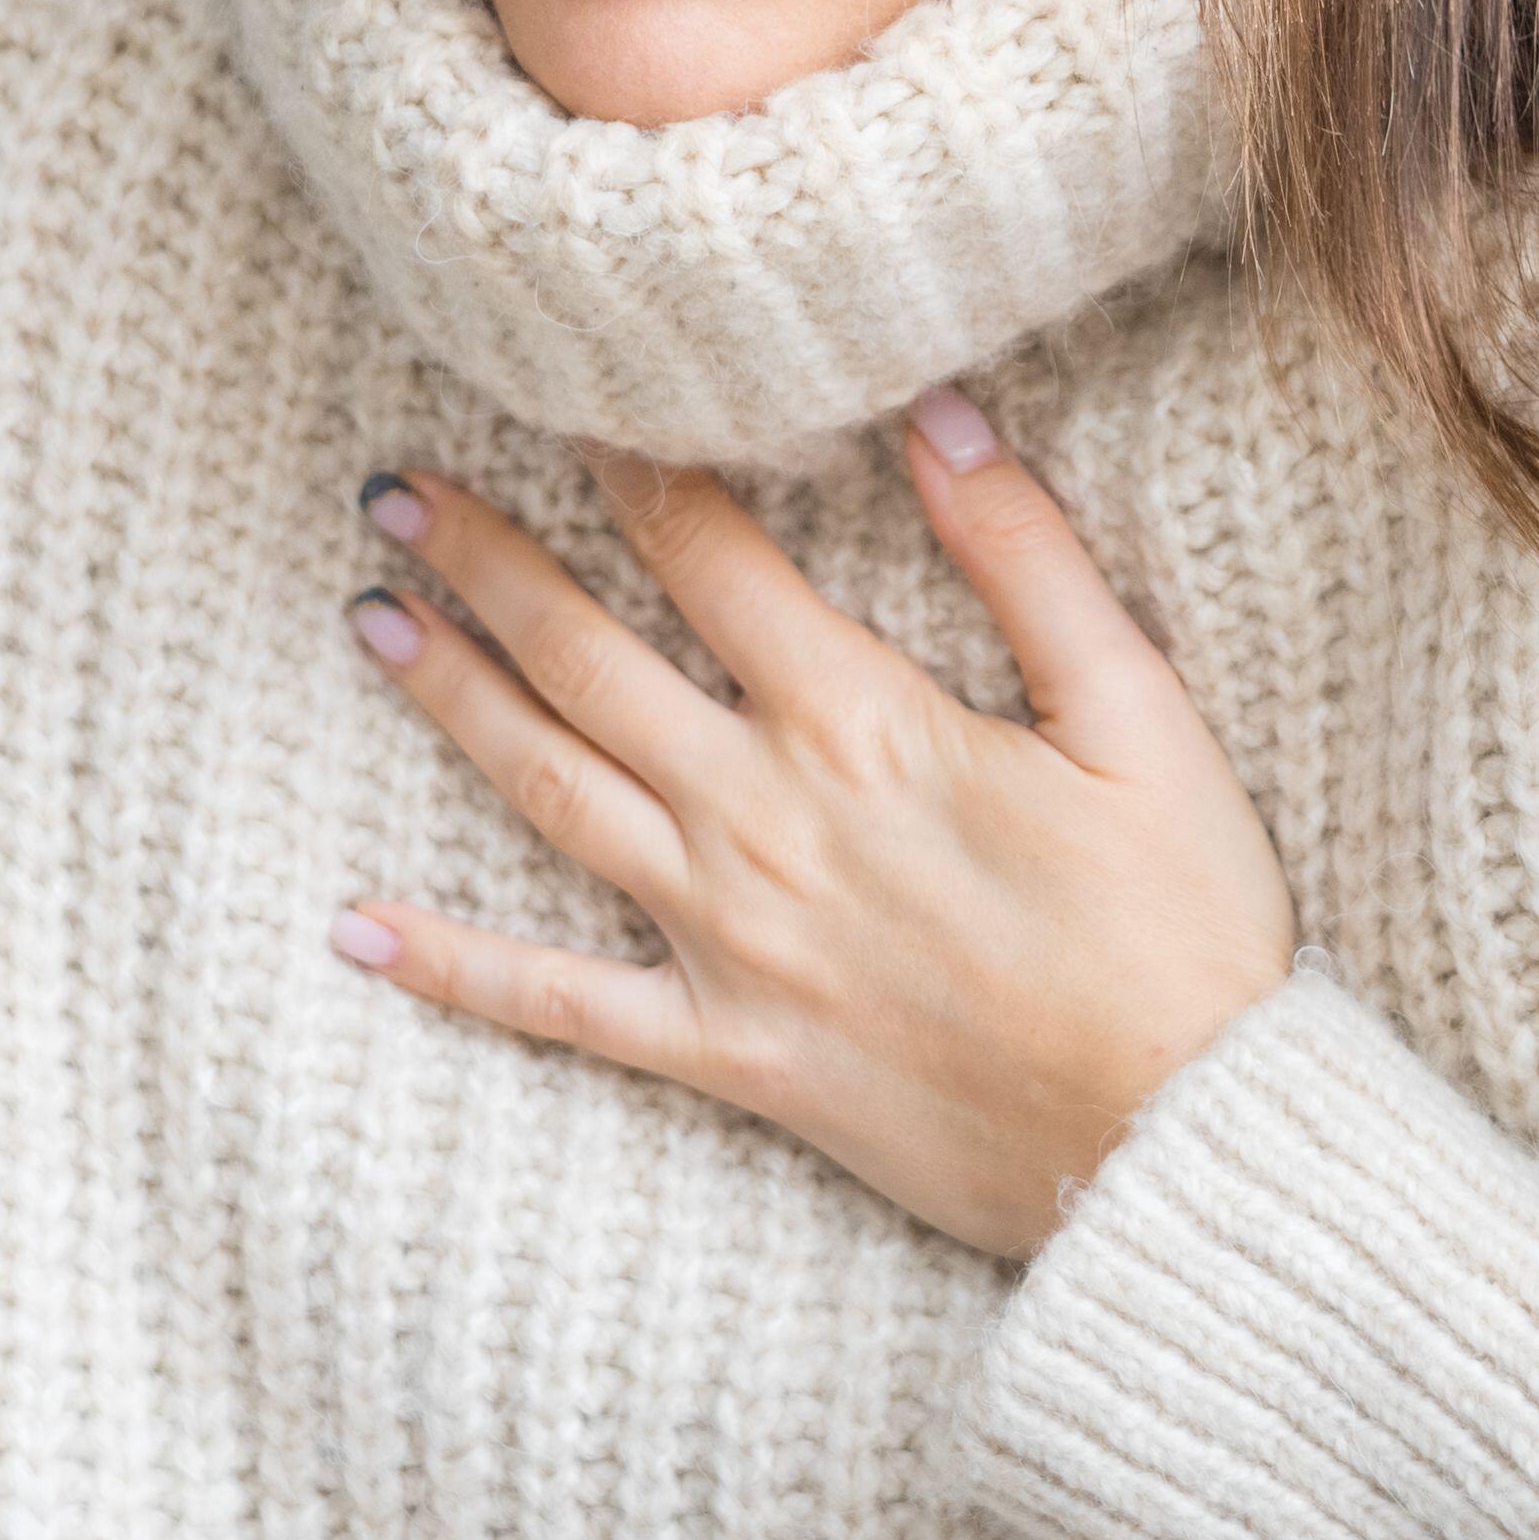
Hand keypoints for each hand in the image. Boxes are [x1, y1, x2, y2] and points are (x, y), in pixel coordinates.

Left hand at [330, 390, 1298, 1258]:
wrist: (1183, 1145)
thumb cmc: (1184, 928)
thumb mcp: (1143, 717)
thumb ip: (1030, 560)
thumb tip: (938, 413)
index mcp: (866, 725)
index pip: (712, 558)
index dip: (630, 466)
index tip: (557, 394)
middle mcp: (769, 820)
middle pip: (592, 659)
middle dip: (487, 562)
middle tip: (393, 487)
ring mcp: (733, 942)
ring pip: (554, 793)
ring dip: (453, 700)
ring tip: (369, 617)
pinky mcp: (730, 1053)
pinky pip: (561, 1007)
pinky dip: (452, 968)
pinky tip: (353, 930)